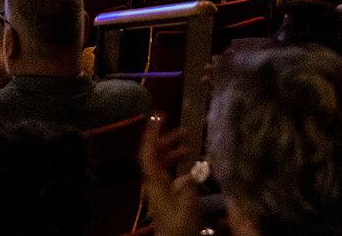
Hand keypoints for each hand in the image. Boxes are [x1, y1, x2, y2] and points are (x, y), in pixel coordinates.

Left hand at [137, 115, 201, 235]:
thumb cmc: (179, 227)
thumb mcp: (188, 206)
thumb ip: (190, 186)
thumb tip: (194, 170)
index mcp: (155, 182)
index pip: (148, 152)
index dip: (151, 133)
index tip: (158, 116)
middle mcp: (153, 182)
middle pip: (154, 154)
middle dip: (165, 138)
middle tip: (182, 128)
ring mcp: (158, 189)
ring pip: (160, 162)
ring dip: (171, 149)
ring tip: (188, 142)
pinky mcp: (164, 196)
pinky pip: (166, 172)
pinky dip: (175, 163)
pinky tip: (189, 163)